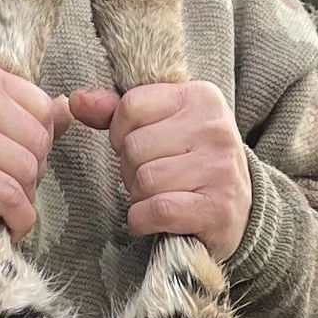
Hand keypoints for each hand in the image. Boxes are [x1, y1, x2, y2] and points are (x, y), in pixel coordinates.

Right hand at [0, 56, 68, 234]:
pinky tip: (9, 227)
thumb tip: (69, 111)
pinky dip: (18, 219)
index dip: (39, 141)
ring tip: (0, 204)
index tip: (15, 159)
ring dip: (23, 197)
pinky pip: (10, 196)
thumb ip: (15, 107)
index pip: (42, 106)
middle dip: (33, 172)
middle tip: (8, 187)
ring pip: (28, 169)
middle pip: (39, 140)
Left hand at [66, 79, 251, 255]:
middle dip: (130, 169)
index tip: (137, 148)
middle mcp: (215, 128)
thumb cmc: (193, 163)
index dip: (120, 132)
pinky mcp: (217, 208)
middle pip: (135, 146)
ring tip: (158, 197)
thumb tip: (76, 101)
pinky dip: (143, 219)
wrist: (241, 211)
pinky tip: (153, 219)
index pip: (131, 106)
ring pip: (145, 179)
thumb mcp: (164, 126)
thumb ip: (119, 113)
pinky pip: (158, 210)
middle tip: (151, 178)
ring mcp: (220, 169)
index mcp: (201, 98)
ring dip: (139, 196)